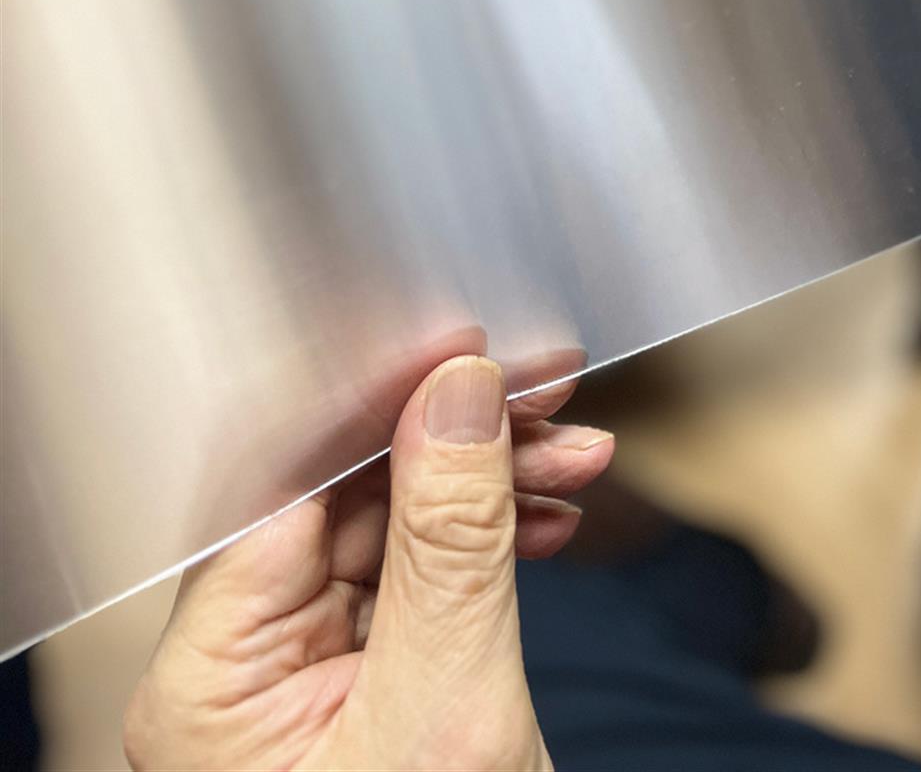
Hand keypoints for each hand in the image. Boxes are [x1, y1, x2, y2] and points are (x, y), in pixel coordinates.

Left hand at [125, 355, 612, 769]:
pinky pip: (418, 570)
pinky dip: (490, 533)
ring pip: (392, 519)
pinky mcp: (360, 677)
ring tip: (577, 446)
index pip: (288, 484)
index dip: (381, 397)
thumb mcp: (449, 712)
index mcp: (209, 681)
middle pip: (346, 490)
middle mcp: (238, 666)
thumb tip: (456, 396)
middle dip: (458, 430)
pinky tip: (547, 507)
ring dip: (490, 473)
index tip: (470, 343)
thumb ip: (451, 541)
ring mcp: (300, 671)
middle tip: (549, 383)